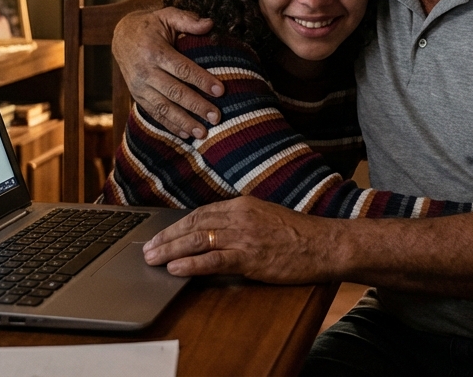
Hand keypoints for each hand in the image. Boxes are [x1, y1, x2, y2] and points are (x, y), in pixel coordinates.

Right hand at [112, 7, 220, 138]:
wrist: (121, 36)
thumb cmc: (151, 25)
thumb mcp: (166, 15)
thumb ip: (187, 20)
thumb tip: (210, 24)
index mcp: (154, 50)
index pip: (181, 68)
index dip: (201, 80)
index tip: (220, 90)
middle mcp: (145, 71)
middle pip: (174, 92)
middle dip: (196, 106)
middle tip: (216, 117)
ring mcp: (139, 87)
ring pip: (163, 108)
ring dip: (184, 122)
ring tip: (203, 133)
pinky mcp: (137, 96)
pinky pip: (154, 114)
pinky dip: (170, 126)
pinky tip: (186, 135)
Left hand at [142, 196, 335, 282]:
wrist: (325, 244)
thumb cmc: (299, 234)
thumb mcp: (266, 217)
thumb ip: (241, 221)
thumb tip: (216, 231)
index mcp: (243, 205)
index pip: (200, 213)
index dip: (177, 225)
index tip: (162, 235)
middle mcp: (239, 216)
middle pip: (193, 224)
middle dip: (167, 237)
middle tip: (147, 249)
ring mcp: (244, 236)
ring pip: (198, 240)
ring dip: (171, 250)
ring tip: (153, 259)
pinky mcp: (250, 257)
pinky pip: (214, 260)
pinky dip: (192, 264)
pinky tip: (176, 268)